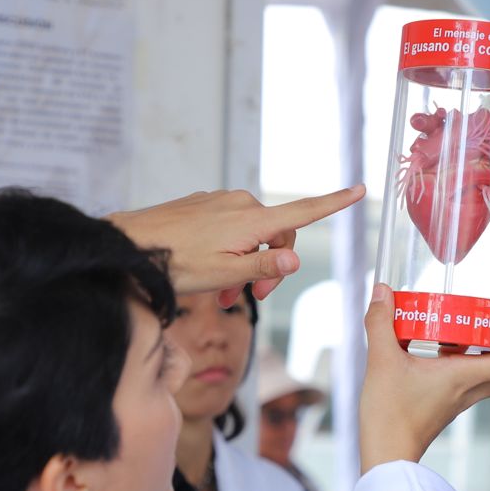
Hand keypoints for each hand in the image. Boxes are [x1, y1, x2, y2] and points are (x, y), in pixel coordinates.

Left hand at [107, 186, 364, 303]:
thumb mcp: (224, 274)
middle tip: (248, 300)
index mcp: (251, 219)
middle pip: (277, 235)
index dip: (334, 203)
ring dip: (246, 265)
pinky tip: (208, 273)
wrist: (129, 244)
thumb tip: (295, 259)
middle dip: (270, 267)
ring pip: (251, 236)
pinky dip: (229, 252)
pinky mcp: (204, 206)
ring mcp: (220, 202)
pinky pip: (230, 229)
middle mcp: (240, 204)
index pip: (303, 211)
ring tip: (224, 296)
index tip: (360, 190)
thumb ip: (262, 267)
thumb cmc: (174, 263)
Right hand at [359, 284, 489, 472]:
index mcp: (463, 378)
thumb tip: (382, 292)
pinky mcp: (447, 406)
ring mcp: (459, 400)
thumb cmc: (389, 415)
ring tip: (479, 329)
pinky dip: (471, 364)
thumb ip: (381, 323)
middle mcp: (468, 390)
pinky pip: (472, 383)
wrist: (385, 454)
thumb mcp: (381, 361)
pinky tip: (446, 348)